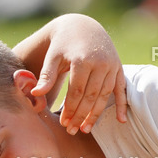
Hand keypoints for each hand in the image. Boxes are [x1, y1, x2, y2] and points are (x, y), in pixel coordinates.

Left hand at [30, 15, 126, 134]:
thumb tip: (35, 94)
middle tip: (72, 131)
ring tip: (86, 129)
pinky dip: (122, 105)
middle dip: (81, 116)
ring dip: (96, 115)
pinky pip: (121, 89)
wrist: (83, 26)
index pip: (77, 92)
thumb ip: (46, 75)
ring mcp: (112, 66)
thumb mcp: (53, 56)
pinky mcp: (119, 68)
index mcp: (82, 60)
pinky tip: (121, 120)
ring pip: (105, 96)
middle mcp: (100, 63)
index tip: (64, 123)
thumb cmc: (63, 43)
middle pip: (91, 96)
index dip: (70, 109)